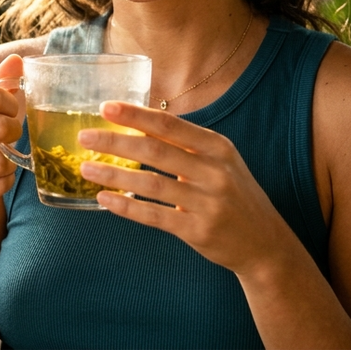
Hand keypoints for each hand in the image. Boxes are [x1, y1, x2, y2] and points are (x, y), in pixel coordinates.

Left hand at [78, 101, 295, 276]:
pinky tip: (105, 199)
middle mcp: (214, 172)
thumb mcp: (220, 162)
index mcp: (218, 147)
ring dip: (114, 175)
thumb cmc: (234, 195)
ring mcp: (207, 203)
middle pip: (155, 150)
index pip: (170, 125)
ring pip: (150, 184)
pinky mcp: (198, 231)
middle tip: (85, 136)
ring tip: (86, 168)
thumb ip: (186, 145)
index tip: (106, 107)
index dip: (136, 114)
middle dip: (115, 141)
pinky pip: (154, 216)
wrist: (265, 243)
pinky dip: (127, 207)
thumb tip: (140, 121)